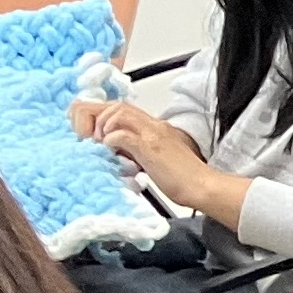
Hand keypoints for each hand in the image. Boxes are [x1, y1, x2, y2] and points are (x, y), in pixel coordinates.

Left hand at [76, 99, 237, 221]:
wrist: (202, 186)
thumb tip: (115, 150)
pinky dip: (110, 140)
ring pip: (119, 113)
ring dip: (103, 126)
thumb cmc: (182, 178)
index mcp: (154, 127)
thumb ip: (137, 149)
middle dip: (97, 117)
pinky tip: (109, 150)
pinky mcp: (151, 148)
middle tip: (91, 138)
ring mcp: (153, 134)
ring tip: (100, 144)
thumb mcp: (154, 157)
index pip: (122, 108)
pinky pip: (123, 135)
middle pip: (117, 105)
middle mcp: (153, 125)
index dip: (102, 116)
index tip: (93, 133)